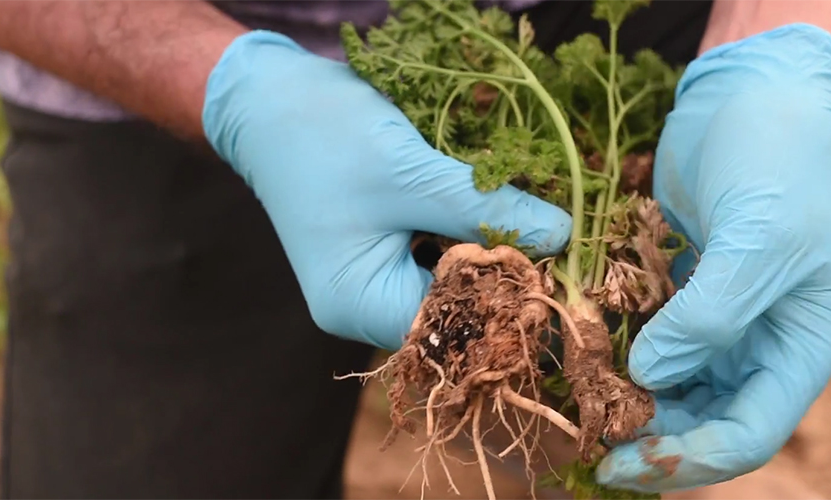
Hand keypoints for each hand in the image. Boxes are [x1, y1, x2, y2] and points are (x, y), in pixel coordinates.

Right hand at [201, 31, 571, 350]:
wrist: (268, 97)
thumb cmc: (327, 136)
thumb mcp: (412, 173)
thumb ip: (486, 210)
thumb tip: (562, 238)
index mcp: (359, 305)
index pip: (454, 327)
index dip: (507, 299)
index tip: (557, 263)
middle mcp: (364, 306)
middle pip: (456, 305)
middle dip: (503, 267)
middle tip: (551, 231)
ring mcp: (373, 279)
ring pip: (453, 275)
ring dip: (488, 243)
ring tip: (528, 212)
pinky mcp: (383, 249)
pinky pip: (439, 250)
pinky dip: (466, 228)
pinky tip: (492, 202)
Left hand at [596, 24, 830, 490]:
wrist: (752, 93)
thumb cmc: (777, 161)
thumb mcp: (759, 239)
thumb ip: (710, 317)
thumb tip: (648, 377)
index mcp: (805, 344)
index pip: (753, 433)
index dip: (690, 460)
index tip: (623, 460)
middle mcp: (766, 343)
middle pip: (708, 422)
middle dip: (652, 437)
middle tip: (587, 438)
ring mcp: (723, 319)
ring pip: (674, 388)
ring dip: (629, 398)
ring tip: (578, 398)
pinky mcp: (683, 291)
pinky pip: (649, 341)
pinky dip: (617, 352)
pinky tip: (580, 350)